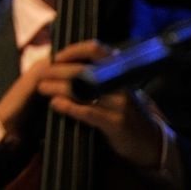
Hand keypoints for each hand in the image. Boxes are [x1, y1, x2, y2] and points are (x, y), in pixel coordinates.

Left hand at [36, 39, 165, 170]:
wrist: (150, 140)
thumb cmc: (125, 110)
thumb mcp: (115, 87)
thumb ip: (96, 75)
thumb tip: (62, 63)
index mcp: (118, 71)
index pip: (95, 49)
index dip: (73, 50)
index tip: (56, 57)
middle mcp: (119, 83)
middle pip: (82, 70)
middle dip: (56, 71)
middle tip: (40, 74)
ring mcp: (119, 103)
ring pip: (82, 90)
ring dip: (57, 88)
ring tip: (42, 88)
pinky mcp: (116, 123)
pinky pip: (88, 111)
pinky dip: (68, 106)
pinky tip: (56, 104)